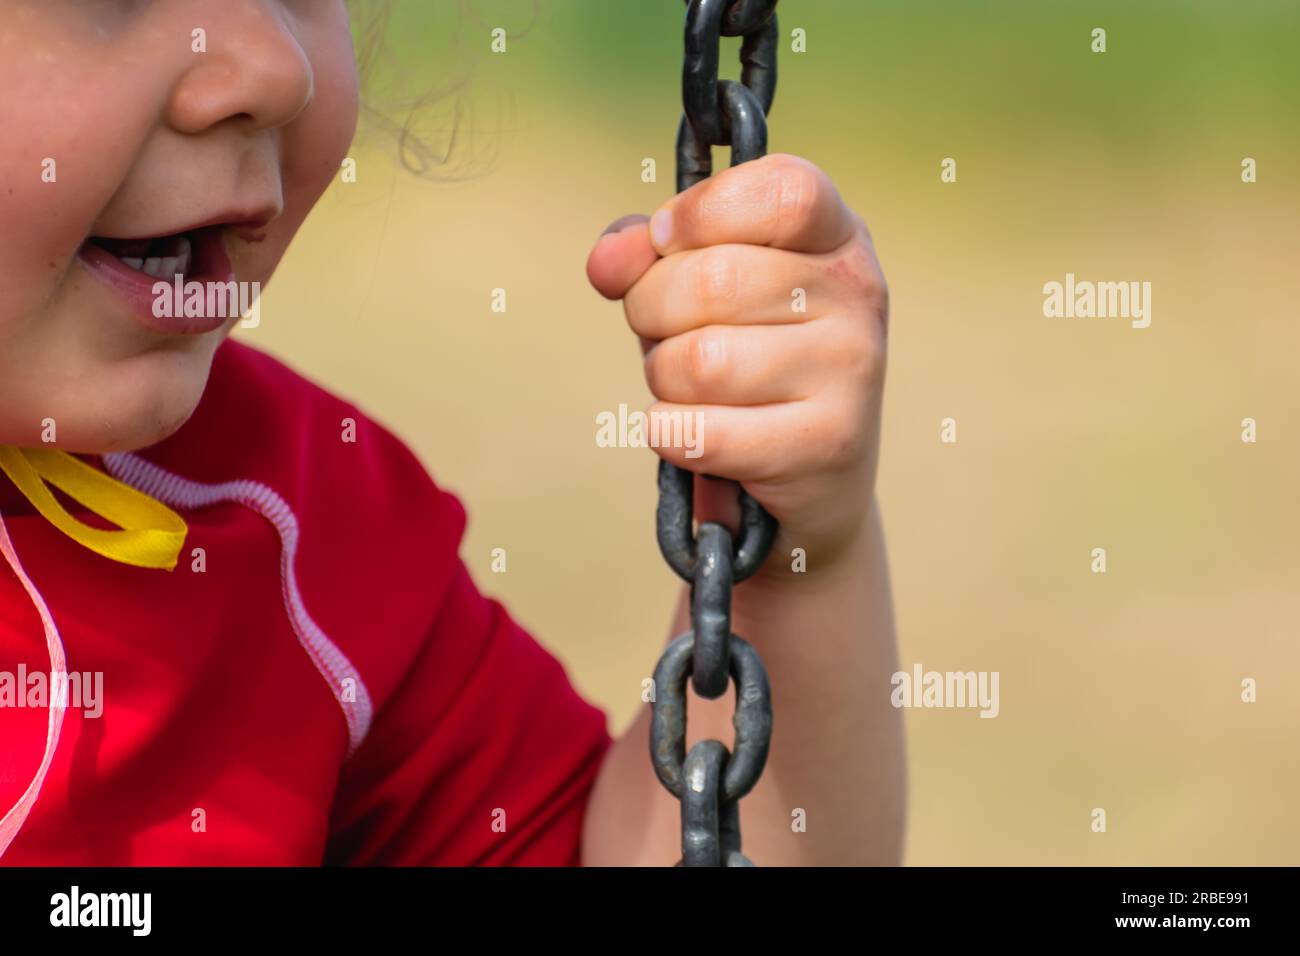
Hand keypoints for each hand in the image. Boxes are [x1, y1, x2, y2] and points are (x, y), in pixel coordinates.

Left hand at [586, 153, 888, 579]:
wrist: (811, 475)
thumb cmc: (747, 358)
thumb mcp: (701, 289)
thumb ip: (648, 254)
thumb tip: (607, 261)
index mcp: (836, 234)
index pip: (782, 191)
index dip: (702, 212)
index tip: (668, 241)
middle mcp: (858, 294)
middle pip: (713, 280)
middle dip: (652, 310)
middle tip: (669, 333)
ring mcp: (851, 371)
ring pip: (699, 361)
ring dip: (663, 379)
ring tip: (693, 389)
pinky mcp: (827, 445)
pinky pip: (699, 430)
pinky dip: (671, 432)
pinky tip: (695, 433)